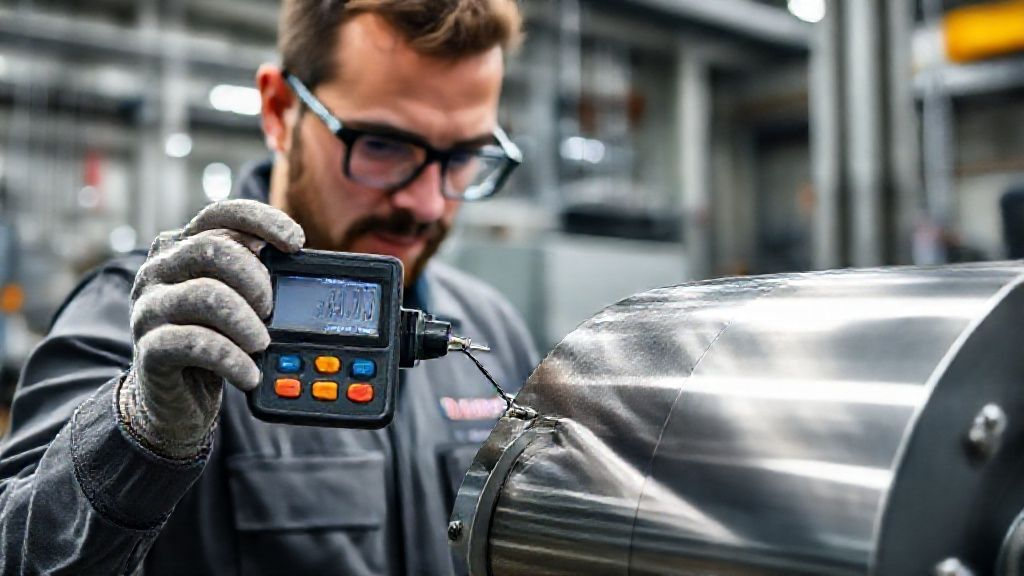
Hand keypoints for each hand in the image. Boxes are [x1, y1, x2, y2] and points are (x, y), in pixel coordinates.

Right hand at [118, 200, 303, 458]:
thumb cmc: (213, 341)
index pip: (220, 214)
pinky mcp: (149, 348)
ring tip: (261, 344)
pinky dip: (233, 359)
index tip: (296, 243)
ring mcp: (149, 308)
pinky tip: (249, 373)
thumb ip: (253, 276)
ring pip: (205, 295)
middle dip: (255, 279)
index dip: (261, 220)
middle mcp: (159, 270)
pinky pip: (196, 343)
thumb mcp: (235, 302)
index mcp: (182, 248)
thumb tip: (300, 262)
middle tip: (271, 309)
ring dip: (247, 322)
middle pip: (212, 249)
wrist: (175, 401)